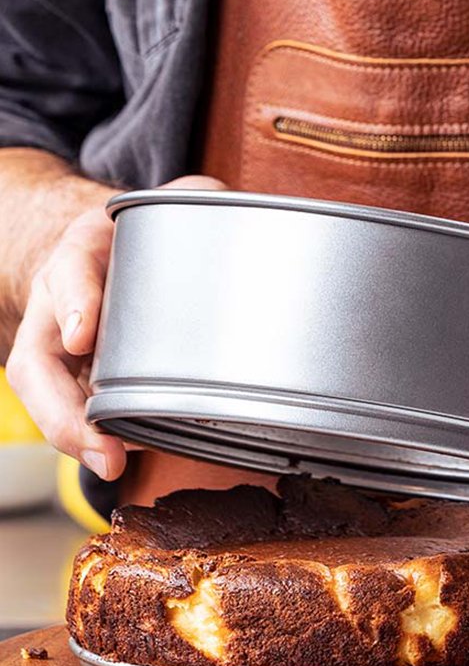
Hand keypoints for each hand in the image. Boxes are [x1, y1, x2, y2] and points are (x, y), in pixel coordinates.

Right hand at [6, 174, 226, 480]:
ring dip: (76, 438)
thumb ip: (197, 201)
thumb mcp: (165, 202)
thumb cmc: (138, 238)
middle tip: (101, 448)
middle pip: (37, 364)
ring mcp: (60, 353)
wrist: (102, 259)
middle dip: (63, 411)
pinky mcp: (76, 385)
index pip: (71, 272)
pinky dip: (96, 443)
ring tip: (111, 464)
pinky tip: (123, 459)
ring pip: (47, 400)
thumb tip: (233, 210)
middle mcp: (59, 309)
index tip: (84, 336)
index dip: (76, 303)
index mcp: (82, 255)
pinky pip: (75, 419)